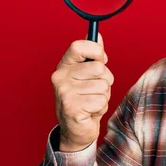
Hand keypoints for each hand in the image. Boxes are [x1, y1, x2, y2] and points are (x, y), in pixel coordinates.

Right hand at [51, 33, 113, 151]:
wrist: (76, 129)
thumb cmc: (85, 99)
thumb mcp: (89, 75)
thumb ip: (93, 56)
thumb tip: (99, 36)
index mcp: (64, 65)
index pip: (80, 46)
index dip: (97, 51)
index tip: (101, 60)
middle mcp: (60, 77)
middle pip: (100, 68)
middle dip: (105, 81)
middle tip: (95, 91)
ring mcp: (64, 93)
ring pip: (103, 86)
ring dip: (104, 96)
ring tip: (92, 102)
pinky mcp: (71, 108)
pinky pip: (101, 101)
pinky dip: (101, 107)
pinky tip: (90, 112)